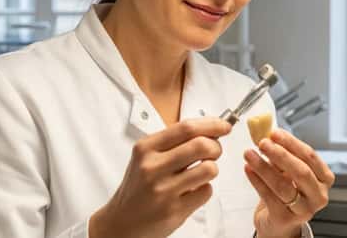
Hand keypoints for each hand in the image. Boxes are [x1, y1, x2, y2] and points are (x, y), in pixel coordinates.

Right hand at [89, 117, 231, 237]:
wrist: (122, 222)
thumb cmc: (139, 187)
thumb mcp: (146, 157)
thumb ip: (175, 142)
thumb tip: (211, 129)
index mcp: (146, 148)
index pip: (186, 128)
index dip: (211, 124)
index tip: (224, 125)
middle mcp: (152, 167)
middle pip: (201, 146)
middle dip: (216, 146)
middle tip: (214, 151)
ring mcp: (163, 190)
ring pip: (209, 168)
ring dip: (212, 168)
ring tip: (201, 172)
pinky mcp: (174, 210)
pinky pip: (206, 191)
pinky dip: (205, 189)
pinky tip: (192, 191)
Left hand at [243, 129, 334, 237]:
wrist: (279, 223)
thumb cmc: (287, 194)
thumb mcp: (289, 172)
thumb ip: (282, 155)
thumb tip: (268, 135)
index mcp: (324, 178)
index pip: (310, 156)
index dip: (291, 143)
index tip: (275, 133)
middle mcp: (318, 195)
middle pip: (300, 171)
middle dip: (280, 154)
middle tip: (263, 143)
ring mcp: (305, 210)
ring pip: (283, 185)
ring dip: (264, 167)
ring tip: (250, 154)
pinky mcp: (286, 219)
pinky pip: (269, 197)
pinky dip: (257, 181)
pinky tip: (248, 170)